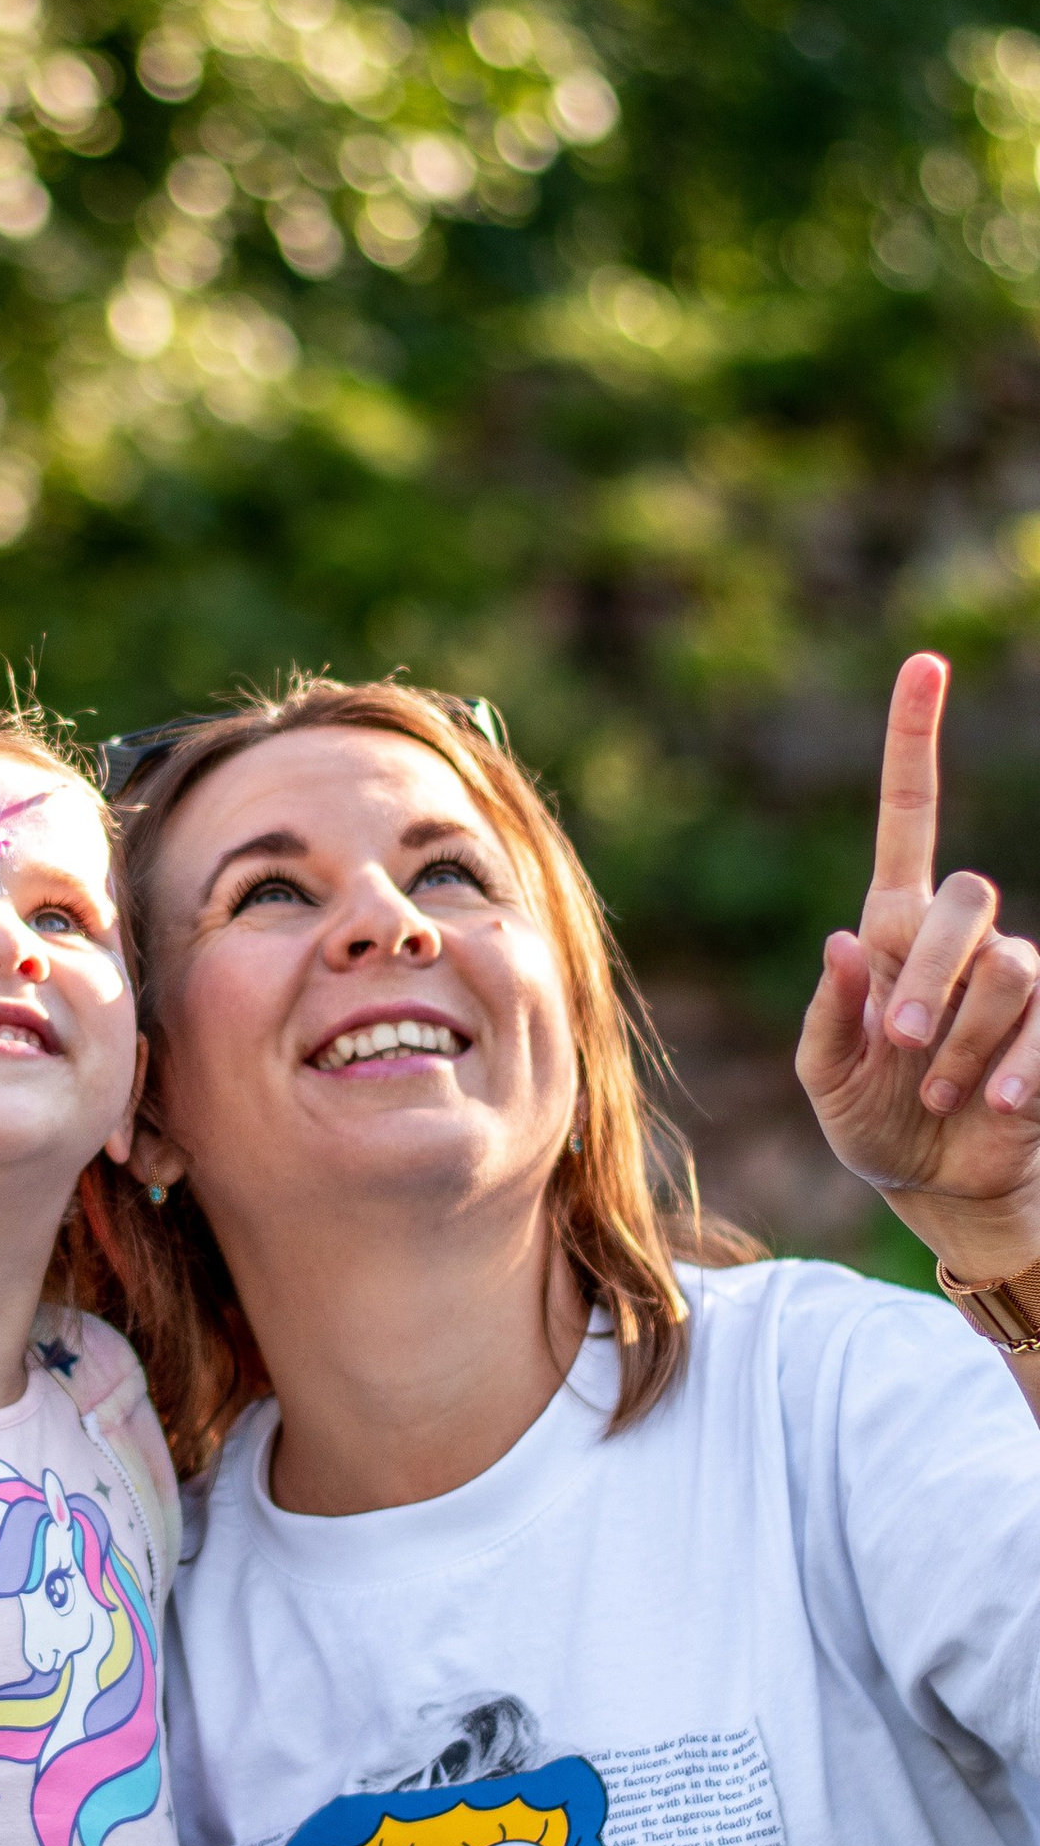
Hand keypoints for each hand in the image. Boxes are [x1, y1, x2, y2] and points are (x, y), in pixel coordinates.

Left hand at [795, 651, 1039, 1277]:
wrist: (934, 1181)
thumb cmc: (870, 1120)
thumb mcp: (825, 1077)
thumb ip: (831, 1015)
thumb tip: (842, 943)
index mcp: (893, 929)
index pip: (908, 818)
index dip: (915, 741)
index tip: (925, 665)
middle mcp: (961, 939)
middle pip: (969, 897)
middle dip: (930, 977)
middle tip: (904, 1049)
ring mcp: (1017, 978)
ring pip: (1009, 967)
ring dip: (967, 1039)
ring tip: (940, 1093)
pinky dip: (1021, 1068)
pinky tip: (999, 1105)